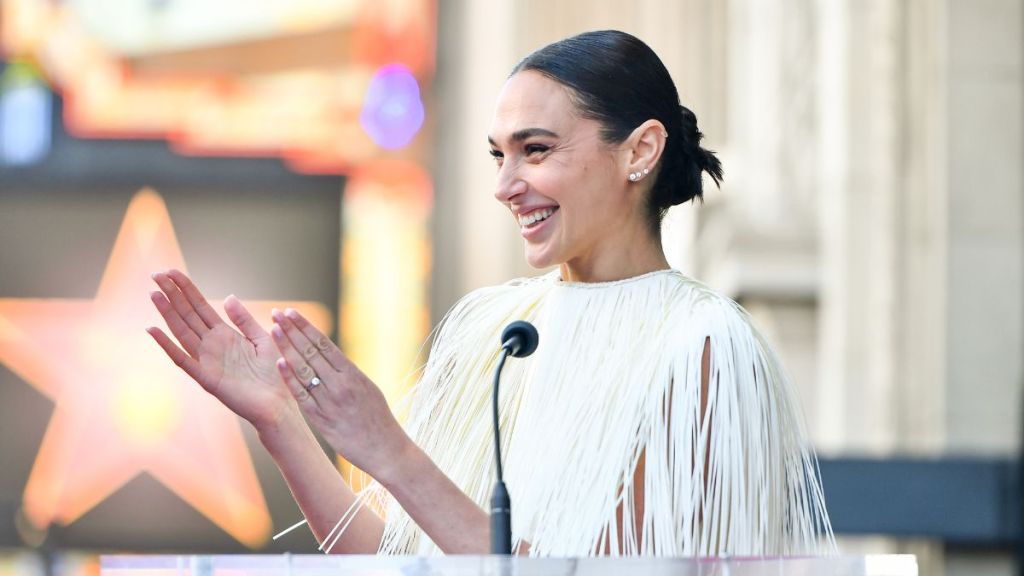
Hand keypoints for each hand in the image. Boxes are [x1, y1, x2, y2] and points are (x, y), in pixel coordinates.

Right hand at [147, 269, 292, 430]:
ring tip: (153, 294)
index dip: (187, 290)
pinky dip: (167, 346)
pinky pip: (183, 360)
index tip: (172, 272)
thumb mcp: (262, 339)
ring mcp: (207, 361)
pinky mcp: (206, 378)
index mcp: (225, 335)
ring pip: (182, 332)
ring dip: (167, 313)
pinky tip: (153, 330)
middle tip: (155, 275)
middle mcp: (212, 345)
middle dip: (173, 295)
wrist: (279, 403)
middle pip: (188, 315)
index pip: (200, 307)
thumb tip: (228, 297)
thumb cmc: (274, 373)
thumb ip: (244, 320)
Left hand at [269, 307, 410, 479]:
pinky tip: (278, 363)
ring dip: (287, 348)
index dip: (306, 327)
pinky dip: (289, 378)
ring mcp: (330, 401)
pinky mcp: (321, 419)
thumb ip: (348, 375)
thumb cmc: (378, 421)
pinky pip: (302, 395)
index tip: (291, 312)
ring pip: (304, 369)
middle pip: (312, 351)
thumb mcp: (368, 390)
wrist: (386, 450)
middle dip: (292, 330)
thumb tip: (332, 361)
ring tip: (273, 330)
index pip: (325, 344)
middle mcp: (341, 383)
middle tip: (276, 313)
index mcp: (354, 374)